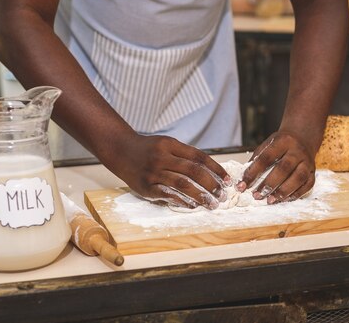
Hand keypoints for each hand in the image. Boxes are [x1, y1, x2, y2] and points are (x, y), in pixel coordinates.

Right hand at [109, 134, 228, 209]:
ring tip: (212, 204)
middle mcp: (162, 157)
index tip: (228, 180)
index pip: (199, 157)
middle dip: (211, 184)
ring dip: (200, 195)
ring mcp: (153, 172)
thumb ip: (185, 155)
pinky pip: (167, 194)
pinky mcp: (146, 187)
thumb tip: (211, 171)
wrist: (121, 151)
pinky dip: (182, 201)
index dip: (216, 169)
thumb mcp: (167, 144)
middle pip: (193, 171)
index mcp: (170, 145)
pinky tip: (193, 205)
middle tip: (222, 195)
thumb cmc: (149, 149)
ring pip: (182, 184)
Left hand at [239, 131, 315, 203]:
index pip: (266, 158)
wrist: (302, 138)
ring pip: (298, 178)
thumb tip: (244, 178)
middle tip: (257, 195)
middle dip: (269, 184)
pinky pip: (307, 185)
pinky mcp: (313, 172)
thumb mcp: (268, 144)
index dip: (253, 172)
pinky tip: (284, 199)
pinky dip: (296, 194)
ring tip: (270, 200)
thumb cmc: (281, 144)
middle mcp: (297, 151)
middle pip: (283, 168)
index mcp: (283, 141)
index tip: (242, 185)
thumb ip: (257, 159)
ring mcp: (307, 162)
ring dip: (283, 191)